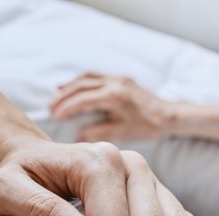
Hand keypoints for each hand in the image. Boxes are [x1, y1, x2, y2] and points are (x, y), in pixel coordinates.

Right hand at [49, 73, 170, 141]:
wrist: (169, 115)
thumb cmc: (147, 126)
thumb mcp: (122, 132)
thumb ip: (98, 133)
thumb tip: (77, 137)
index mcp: (113, 96)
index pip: (82, 100)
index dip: (66, 109)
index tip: (54, 117)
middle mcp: (114, 83)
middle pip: (81, 86)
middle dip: (63, 97)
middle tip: (49, 108)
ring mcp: (117, 78)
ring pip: (87, 78)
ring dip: (70, 86)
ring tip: (56, 96)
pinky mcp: (120, 79)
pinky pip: (95, 76)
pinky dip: (81, 81)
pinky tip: (73, 87)